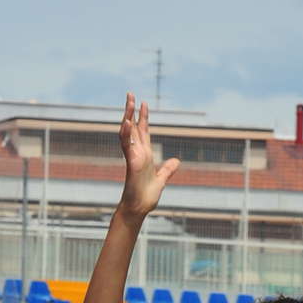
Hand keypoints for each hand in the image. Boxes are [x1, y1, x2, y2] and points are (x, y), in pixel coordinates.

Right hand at [118, 95, 179, 218]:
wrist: (140, 208)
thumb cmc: (146, 195)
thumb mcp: (161, 179)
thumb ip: (168, 169)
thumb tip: (176, 161)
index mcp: (144, 154)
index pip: (142, 131)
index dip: (143, 117)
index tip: (143, 103)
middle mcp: (137, 153)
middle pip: (133, 127)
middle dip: (131, 111)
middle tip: (130, 94)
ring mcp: (133, 156)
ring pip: (128, 133)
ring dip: (127, 117)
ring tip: (129, 102)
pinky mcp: (131, 163)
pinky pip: (127, 146)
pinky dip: (126, 134)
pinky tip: (127, 122)